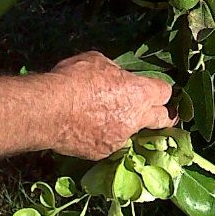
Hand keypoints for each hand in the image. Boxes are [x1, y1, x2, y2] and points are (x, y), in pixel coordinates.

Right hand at [46, 51, 174, 159]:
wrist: (49, 111)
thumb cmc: (75, 79)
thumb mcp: (99, 62)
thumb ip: (115, 73)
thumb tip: (116, 79)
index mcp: (139, 93)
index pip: (165, 92)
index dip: (160, 89)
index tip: (154, 88)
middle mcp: (135, 120)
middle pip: (163, 119)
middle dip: (163, 115)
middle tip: (157, 111)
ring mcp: (119, 139)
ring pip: (132, 132)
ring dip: (125, 124)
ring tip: (105, 115)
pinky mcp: (102, 153)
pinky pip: (109, 142)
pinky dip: (103, 135)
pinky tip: (87, 126)